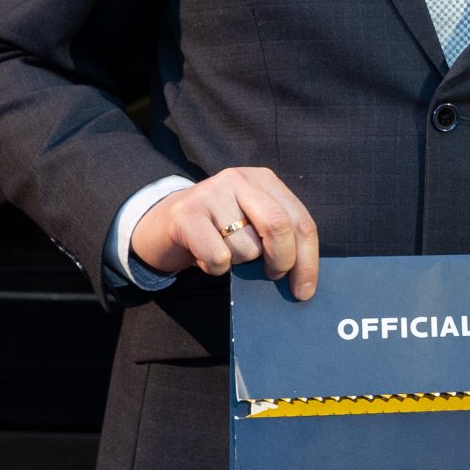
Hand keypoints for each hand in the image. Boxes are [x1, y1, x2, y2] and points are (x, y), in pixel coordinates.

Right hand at [131, 167, 320, 297]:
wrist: (161, 225)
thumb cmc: (216, 231)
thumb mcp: (251, 225)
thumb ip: (277, 238)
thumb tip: (302, 279)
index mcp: (265, 180)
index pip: (300, 220)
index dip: (308, 259)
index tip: (305, 289)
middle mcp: (239, 179)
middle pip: (279, 226)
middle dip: (283, 261)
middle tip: (273, 276)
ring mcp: (211, 193)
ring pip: (247, 247)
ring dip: (239, 263)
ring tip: (224, 252)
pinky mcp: (186, 214)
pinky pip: (219, 256)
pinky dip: (216, 268)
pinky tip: (204, 256)